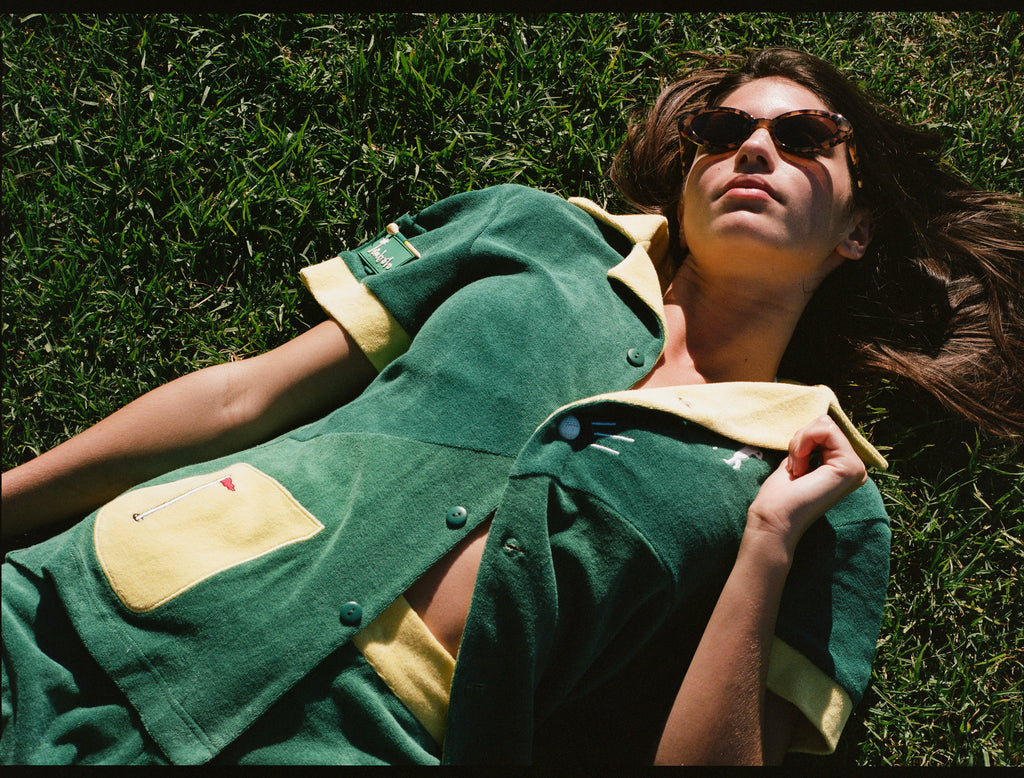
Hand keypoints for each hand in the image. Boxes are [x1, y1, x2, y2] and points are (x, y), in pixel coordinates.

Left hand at [745, 415, 866, 555]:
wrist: (774, 518)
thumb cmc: (780, 494)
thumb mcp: (799, 458)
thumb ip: (813, 443)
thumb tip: (821, 420)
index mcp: (844, 466)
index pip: (825, 428)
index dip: (802, 440)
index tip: (796, 466)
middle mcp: (856, 467)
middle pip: (825, 423)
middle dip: (800, 439)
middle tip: (796, 467)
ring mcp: (857, 468)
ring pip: (825, 424)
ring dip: (800, 443)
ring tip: (798, 470)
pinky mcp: (850, 467)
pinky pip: (825, 429)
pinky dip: (804, 442)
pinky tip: (800, 467)